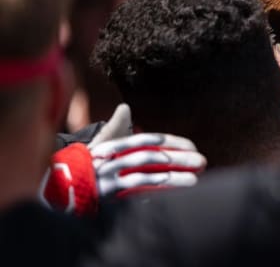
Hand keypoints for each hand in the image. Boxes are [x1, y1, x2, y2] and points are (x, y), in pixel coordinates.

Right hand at [40, 104, 206, 215]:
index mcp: (116, 143)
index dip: (173, 143)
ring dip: (173, 175)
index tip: (193, 147)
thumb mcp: (101, 143)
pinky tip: (172, 190)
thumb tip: (124, 107)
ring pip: (148, 169)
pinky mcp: (108, 190)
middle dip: (180, 157)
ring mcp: (111, 172)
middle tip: (203, 161)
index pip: (150, 139)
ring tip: (195, 179)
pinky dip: (154, 187)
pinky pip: (135, 186)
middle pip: (153, 153)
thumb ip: (117, 126)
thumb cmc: (86, 162)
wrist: (57, 183)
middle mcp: (114, 155)